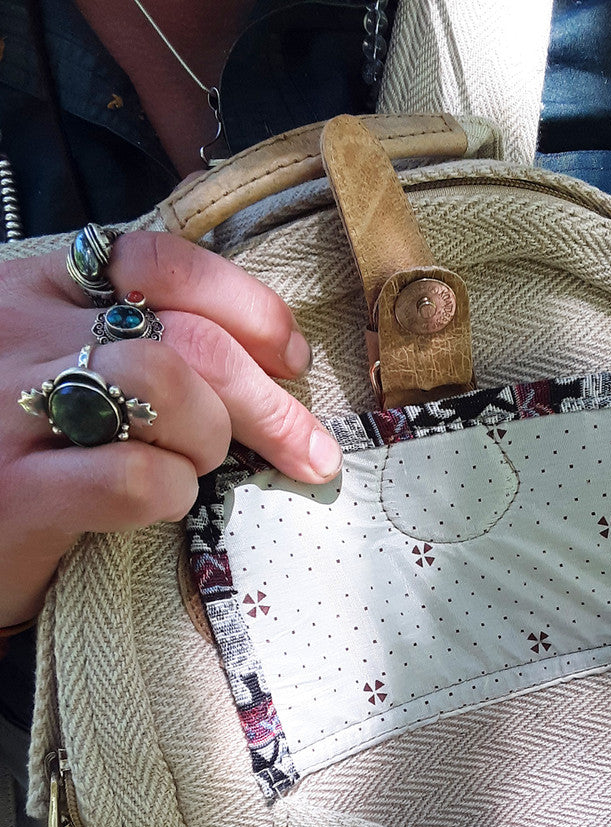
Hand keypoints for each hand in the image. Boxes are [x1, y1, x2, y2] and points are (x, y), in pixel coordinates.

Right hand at [0, 231, 340, 626]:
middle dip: (267, 400)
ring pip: (163, 383)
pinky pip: (133, 475)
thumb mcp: (58, 370)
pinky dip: (172, 492)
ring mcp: (11, 408)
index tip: (291, 357)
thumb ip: (132, 342)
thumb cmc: (16, 452)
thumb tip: (265, 366)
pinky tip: (158, 503)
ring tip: (194, 468)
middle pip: (184, 336)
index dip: (248, 306)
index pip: (160, 263)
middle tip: (306, 449)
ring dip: (208, 436)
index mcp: (37, 292)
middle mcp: (21, 334)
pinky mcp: (16, 491)